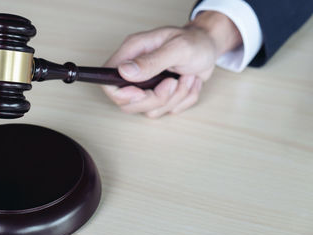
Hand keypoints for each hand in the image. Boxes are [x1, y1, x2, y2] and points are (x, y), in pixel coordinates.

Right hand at [101, 11, 241, 117]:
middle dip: (156, 99)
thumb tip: (124, 71)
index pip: (108, 81)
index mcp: (132, 53)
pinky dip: (183, 100)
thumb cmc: (194, 41)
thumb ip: (151, 61)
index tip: (142, 93)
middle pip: (128, 103)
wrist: (209, 47)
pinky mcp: (160, 96)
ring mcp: (147, 86)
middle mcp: (136, 72)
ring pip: (150, 110)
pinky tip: (189, 82)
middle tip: (173, 82)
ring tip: (187, 77)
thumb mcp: (177, 48)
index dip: (121, 94)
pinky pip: (166, 110)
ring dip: (175, 97)